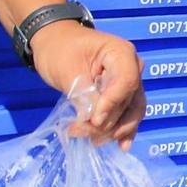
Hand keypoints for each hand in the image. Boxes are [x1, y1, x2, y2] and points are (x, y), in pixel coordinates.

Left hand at [28, 21, 146, 150]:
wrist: (53, 41)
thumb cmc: (59, 49)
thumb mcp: (68, 69)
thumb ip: (83, 93)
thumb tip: (94, 119)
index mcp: (122, 54)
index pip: (126, 82)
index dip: (112, 104)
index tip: (94, 120)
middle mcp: (132, 68)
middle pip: (129, 100)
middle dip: (108, 121)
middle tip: (80, 132)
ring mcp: (129, 82)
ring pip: (132, 110)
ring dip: (115, 129)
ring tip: (94, 141)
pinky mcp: (120, 94)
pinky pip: (127, 112)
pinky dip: (123, 129)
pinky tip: (122, 145)